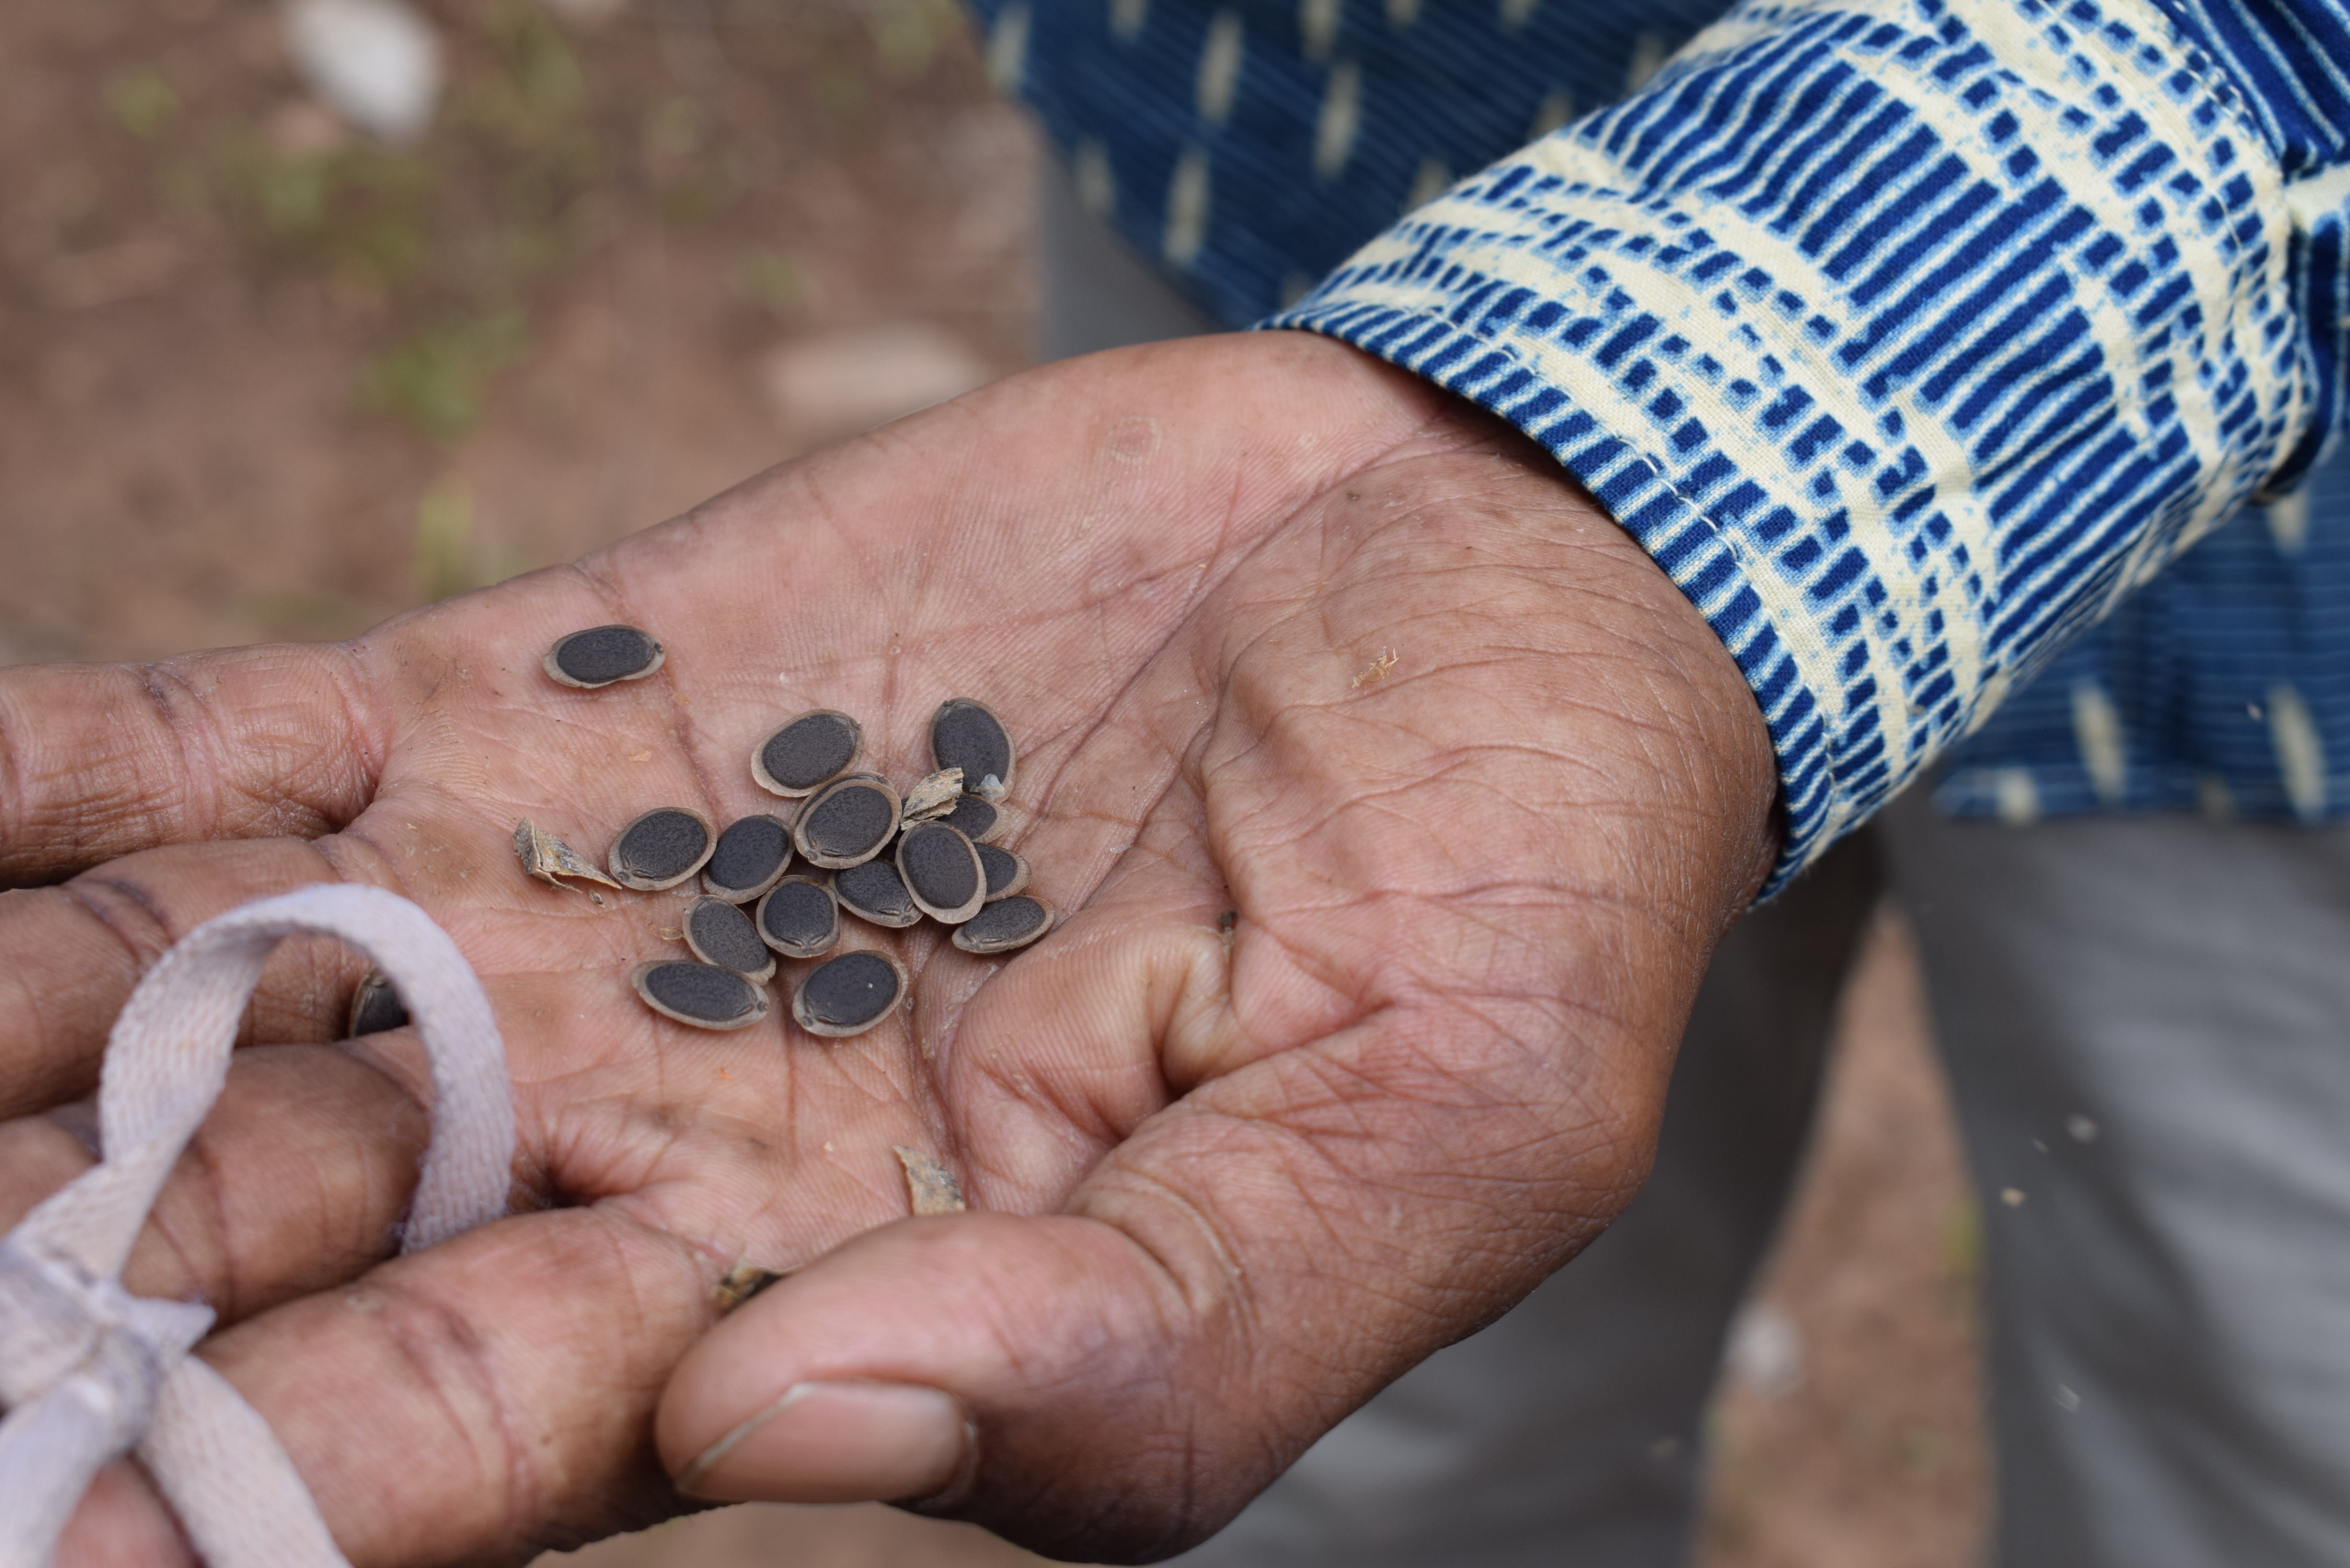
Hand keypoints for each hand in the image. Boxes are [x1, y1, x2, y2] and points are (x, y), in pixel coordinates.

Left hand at [6, 332, 1775, 1563]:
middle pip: (267, 1245)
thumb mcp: (1426, 1159)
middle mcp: (664, 1121)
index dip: (231, 1514)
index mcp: (841, 1289)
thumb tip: (790, 1426)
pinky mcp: (584, 685)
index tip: (39, 1531)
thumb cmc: (1518, 898)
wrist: (1487, 574)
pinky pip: (263, 745)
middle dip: (36, 1284)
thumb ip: (1145, 1348)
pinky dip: (78, 777)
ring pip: (212, 999)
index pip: (462, 1455)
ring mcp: (594, 891)